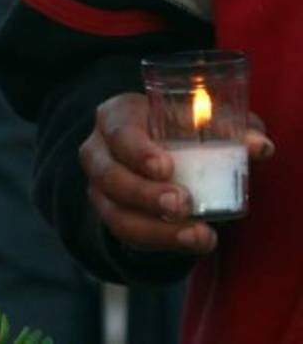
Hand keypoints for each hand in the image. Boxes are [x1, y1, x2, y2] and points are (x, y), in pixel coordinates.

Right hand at [79, 93, 273, 254]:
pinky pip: (127, 234)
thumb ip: (231, 128)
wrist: (155, 150)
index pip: (119, 133)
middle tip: (182, 203)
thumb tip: (259, 147)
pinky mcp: (110, 215)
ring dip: (156, 228)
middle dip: (146, 194)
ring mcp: (99, 186)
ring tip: (198, 234)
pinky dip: (161, 241)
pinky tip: (193, 241)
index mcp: (116, 117)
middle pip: (110, 175)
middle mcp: (98, 151)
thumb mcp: (202, 120)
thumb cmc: (177, 128)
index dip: (139, 152)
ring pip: (115, 213)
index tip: (166, 166)